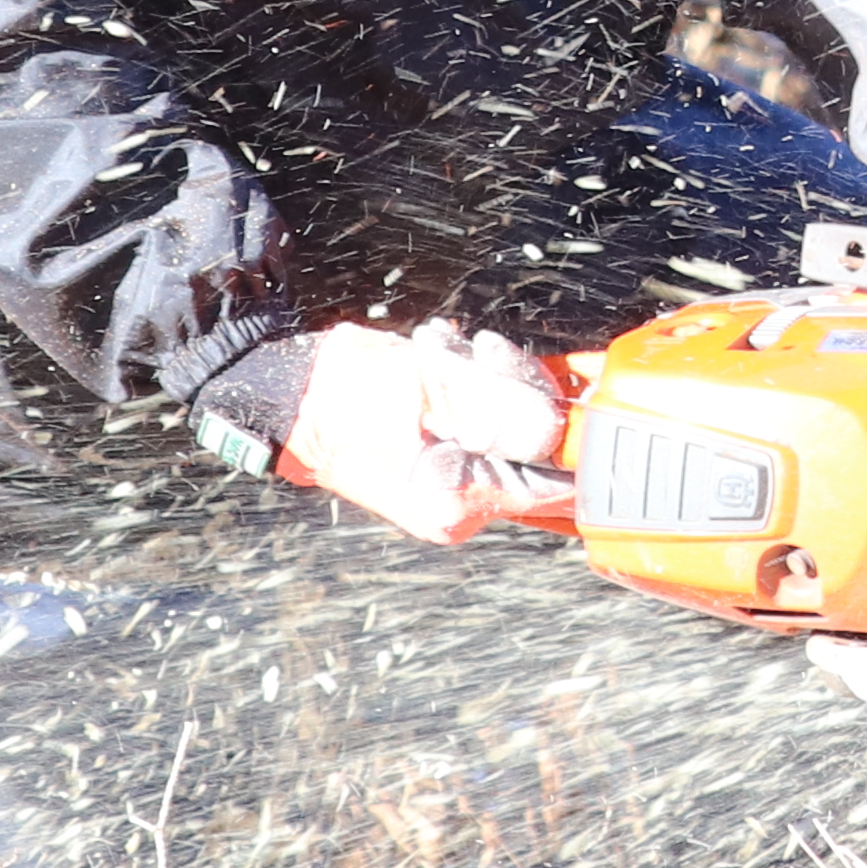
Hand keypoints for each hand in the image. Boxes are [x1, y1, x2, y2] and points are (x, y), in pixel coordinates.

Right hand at [279, 322, 579, 545]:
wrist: (289, 395)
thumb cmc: (344, 387)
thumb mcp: (433, 382)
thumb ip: (502, 404)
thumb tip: (559, 429)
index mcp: (458, 500)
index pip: (561, 484)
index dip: (575, 431)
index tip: (577, 386)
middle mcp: (458, 510)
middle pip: (538, 453)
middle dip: (519, 391)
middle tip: (480, 357)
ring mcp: (451, 494)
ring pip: (512, 435)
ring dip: (491, 383)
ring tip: (443, 359)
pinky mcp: (444, 471)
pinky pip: (486, 433)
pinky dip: (475, 394)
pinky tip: (443, 368)